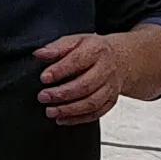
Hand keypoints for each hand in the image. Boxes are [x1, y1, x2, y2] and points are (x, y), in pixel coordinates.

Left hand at [34, 28, 160, 123]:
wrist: (120, 59)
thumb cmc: (93, 50)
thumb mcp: (76, 40)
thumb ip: (57, 47)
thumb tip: (39, 54)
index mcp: (97, 50)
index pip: (78, 61)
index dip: (60, 70)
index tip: (44, 78)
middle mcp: (106, 70)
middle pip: (85, 85)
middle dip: (62, 93)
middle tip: (43, 96)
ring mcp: (110, 88)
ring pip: (92, 102)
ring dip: (69, 109)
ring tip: (50, 111)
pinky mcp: (111, 101)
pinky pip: (96, 113)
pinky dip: (78, 119)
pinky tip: (62, 119)